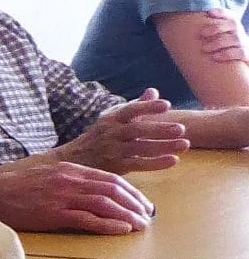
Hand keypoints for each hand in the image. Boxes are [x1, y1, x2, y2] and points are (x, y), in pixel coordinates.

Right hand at [0, 158, 153, 234]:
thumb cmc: (17, 187)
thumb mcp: (48, 175)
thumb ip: (71, 180)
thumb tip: (94, 192)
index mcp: (70, 170)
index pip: (110, 179)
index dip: (132, 192)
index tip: (142, 203)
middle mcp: (70, 180)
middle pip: (113, 190)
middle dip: (135, 204)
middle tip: (147, 216)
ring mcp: (62, 197)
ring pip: (105, 204)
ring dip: (127, 215)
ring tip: (140, 225)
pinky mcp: (53, 214)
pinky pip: (87, 219)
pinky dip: (108, 225)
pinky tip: (121, 230)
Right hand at [54, 91, 186, 173]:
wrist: (74, 159)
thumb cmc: (99, 137)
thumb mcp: (112, 118)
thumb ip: (135, 106)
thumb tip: (153, 91)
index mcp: (111, 119)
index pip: (130, 110)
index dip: (147, 107)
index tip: (166, 105)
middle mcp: (111, 133)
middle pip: (136, 130)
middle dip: (159, 129)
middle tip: (181, 128)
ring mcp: (113, 150)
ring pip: (139, 148)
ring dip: (162, 146)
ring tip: (185, 144)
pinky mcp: (116, 167)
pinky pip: (138, 165)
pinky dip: (155, 163)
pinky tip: (173, 160)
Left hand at [198, 9, 247, 64]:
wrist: (238, 62)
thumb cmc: (222, 48)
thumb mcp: (217, 37)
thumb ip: (206, 31)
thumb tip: (180, 25)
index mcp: (233, 26)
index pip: (230, 15)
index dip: (221, 12)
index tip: (209, 13)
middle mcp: (240, 33)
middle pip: (232, 24)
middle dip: (216, 28)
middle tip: (202, 34)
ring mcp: (244, 43)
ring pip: (234, 39)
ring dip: (218, 42)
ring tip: (204, 48)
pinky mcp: (246, 55)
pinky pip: (239, 53)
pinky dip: (226, 54)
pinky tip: (214, 57)